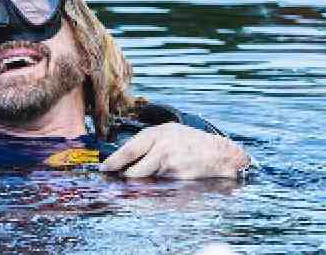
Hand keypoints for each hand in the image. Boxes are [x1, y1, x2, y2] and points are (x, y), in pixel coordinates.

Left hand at [100, 122, 249, 178]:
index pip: (128, 151)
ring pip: (146, 184)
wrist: (221, 153)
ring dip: (142, 187)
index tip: (104, 169)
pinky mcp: (181, 183)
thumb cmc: (191, 141)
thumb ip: (147, 143)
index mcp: (158, 135)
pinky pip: (161, 192)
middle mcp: (163, 151)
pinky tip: (161, 189)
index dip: (113, 162)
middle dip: (127, 180)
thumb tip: (126, 160)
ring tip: (151, 183)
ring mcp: (172, 168)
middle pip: (134, 173)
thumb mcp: (168, 131)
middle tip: (120, 183)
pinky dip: (156, 193)